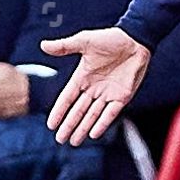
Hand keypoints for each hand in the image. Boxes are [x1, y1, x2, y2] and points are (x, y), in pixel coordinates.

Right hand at [41, 27, 150, 143]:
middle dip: (69, 125)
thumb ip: (65, 46)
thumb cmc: (111, 38)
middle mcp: (94, 88)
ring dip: (83, 128)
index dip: (59, 111)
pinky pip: (110, 113)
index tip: (50, 124)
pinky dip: (102, 123)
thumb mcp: (85, 41)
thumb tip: (43, 45)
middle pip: (78, 111)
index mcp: (83, 77)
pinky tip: (94, 134)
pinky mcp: (122, 97)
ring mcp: (108, 94)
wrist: (136, 40)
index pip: (67, 98)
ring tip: (74, 141)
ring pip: (92, 115)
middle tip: (60, 139)